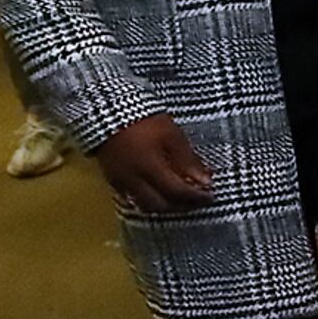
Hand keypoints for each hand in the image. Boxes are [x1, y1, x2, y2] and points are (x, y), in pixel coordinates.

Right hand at [92, 113, 214, 212]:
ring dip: (166, 207)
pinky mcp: (112, 179)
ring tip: (181, 199)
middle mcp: (133, 180)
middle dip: (182, 206)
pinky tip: (160, 193)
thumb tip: (205, 182)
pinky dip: (150, 201)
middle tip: (197, 201)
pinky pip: (132, 199)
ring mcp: (121, 181)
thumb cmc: (143, 120)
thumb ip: (188, 160)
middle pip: (161, 205)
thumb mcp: (172, 135)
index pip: (177, 192)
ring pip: (145, 206)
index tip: (210, 197)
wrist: (107, 111)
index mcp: (149, 168)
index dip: (196, 198)